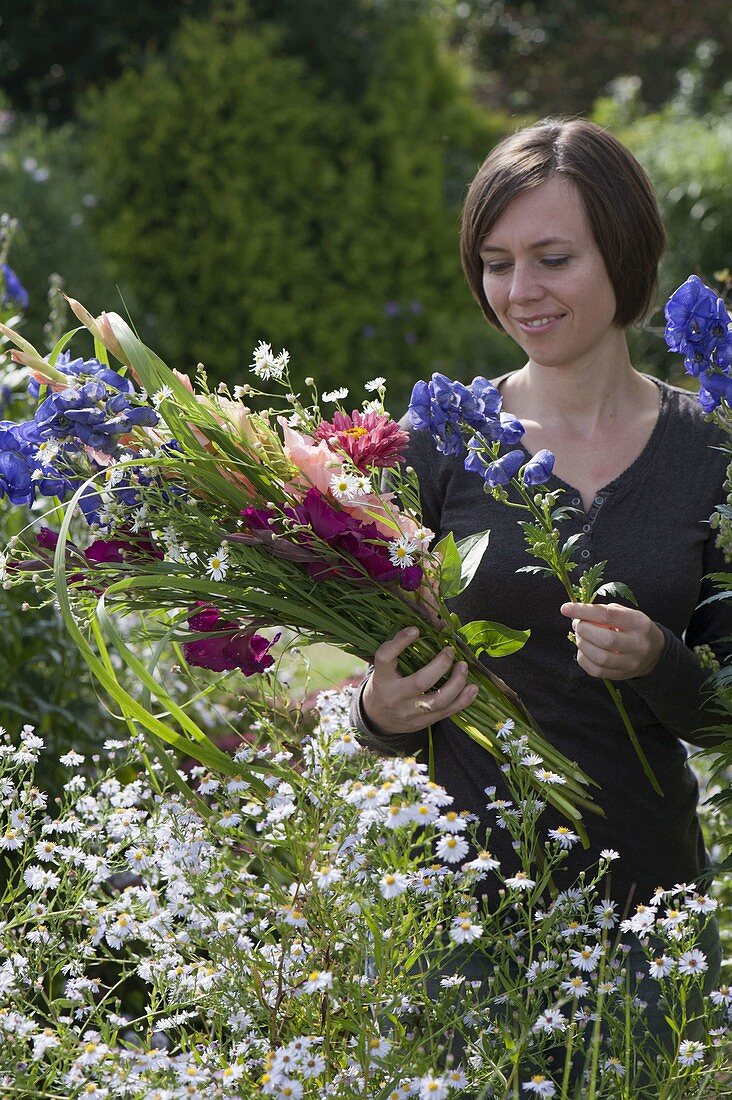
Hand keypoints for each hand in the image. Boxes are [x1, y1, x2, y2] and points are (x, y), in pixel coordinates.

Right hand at [362, 626, 478, 734]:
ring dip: (456, 682)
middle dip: (440, 665)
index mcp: (381, 679)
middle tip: (450, 651)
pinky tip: (473, 688)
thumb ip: (398, 653)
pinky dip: (463, 700)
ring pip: (439, 700)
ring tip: (463, 667)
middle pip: (420, 682)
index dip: (400, 642)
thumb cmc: (384, 686)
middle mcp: (395, 697)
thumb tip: (424, 627)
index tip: (415, 630)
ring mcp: (411, 712)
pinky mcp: (424, 722)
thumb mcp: (383, 670)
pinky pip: (447, 712)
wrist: (378, 720)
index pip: (385, 658)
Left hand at [560, 602, 664, 680]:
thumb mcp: (625, 614)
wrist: (653, 653)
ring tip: (580, 636)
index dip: (584, 611)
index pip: (608, 615)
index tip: (565, 608)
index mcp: (638, 623)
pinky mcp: (620, 675)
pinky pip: (595, 670)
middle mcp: (637, 644)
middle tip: (577, 624)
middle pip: (605, 639)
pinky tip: (584, 649)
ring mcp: (630, 663)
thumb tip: (577, 612)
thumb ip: (603, 611)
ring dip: (582, 644)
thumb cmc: (632, 628)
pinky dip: (583, 658)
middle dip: (584, 630)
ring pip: (600, 658)